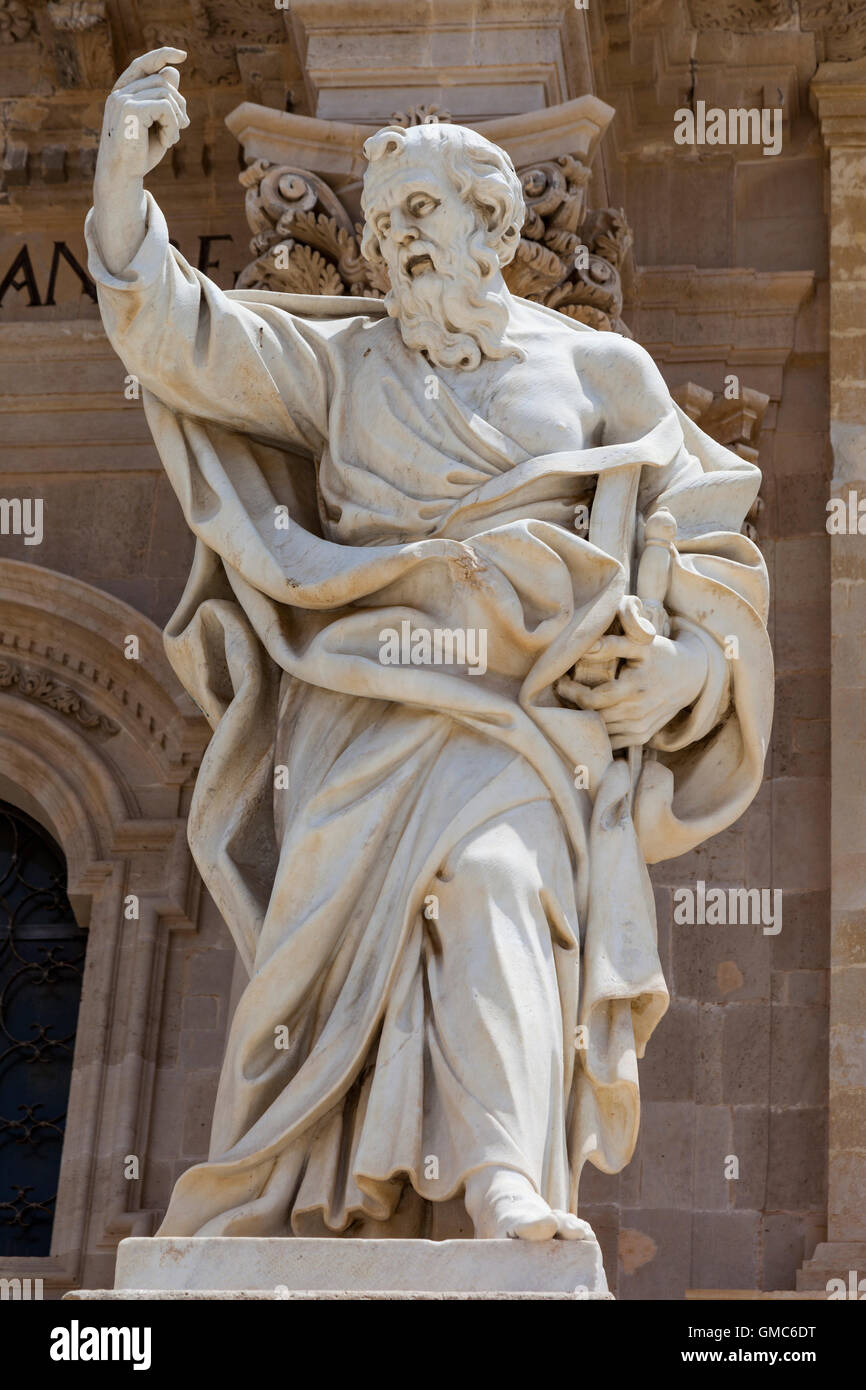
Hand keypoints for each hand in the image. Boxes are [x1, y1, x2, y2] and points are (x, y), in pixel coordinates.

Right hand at [96, 47, 188, 184]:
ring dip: (177, 118)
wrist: (122, 175)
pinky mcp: (130, 109)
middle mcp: (121, 92)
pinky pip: (165, 107)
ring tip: (171, 138)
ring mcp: (123, 98)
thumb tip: (173, 72)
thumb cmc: (139, 152)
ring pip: (166, 93)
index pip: (144, 64)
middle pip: (163, 81)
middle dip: (180, 104)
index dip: (163, 55)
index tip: (182, 56)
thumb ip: (164, 100)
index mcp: (124, 92)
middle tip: (183, 126)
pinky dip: (173, 126)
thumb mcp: (157, 124)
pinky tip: (168, 142)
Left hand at [556, 628, 707, 750]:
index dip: (571, 692)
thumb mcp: (641, 644)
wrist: (691, 677)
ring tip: (575, 702)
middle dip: (574, 705)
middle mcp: (637, 712)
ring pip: (601, 731)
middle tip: (563, 691)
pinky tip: (592, 715)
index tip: (561, 681)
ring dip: (585, 718)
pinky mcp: (642, 736)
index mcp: (634, 689)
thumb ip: (613, 644)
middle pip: (593, 717)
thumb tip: (586, 646)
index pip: (592, 699)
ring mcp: (640, 728)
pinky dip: (599, 731)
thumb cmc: (661, 655)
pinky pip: (612, 741)